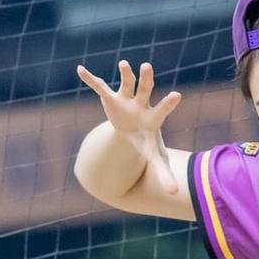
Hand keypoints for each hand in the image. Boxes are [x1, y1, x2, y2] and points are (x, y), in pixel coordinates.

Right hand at [77, 60, 181, 192]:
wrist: (133, 131)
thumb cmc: (146, 141)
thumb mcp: (155, 158)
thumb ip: (164, 173)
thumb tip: (174, 194)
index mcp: (152, 118)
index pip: (162, 110)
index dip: (168, 104)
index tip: (177, 95)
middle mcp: (141, 105)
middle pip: (145, 89)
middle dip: (145, 79)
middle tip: (147, 66)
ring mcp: (126, 100)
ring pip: (126, 83)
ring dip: (125, 74)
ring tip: (124, 64)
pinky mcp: (111, 98)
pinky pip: (99, 87)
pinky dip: (90, 79)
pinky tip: (80, 69)